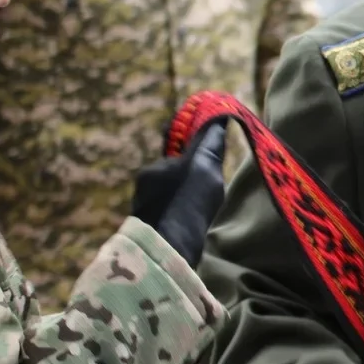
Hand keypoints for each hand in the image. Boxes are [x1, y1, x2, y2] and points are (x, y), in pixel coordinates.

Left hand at [131, 126, 227, 266]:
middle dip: (193, 170)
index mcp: (156, 165)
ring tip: (206, 202)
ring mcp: (147, 205)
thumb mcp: (204, 166)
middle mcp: (146, 182)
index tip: (215, 140)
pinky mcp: (152, 225)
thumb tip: (217, 116)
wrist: (168, 247)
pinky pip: (172, 209)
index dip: (196, 141)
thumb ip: (209, 142)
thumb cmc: (186, 201)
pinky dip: (183, 210)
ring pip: (172, 191)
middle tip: (214, 178)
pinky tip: (195, 219)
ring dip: (187, 192)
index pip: (177, 145)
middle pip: (175, 168)